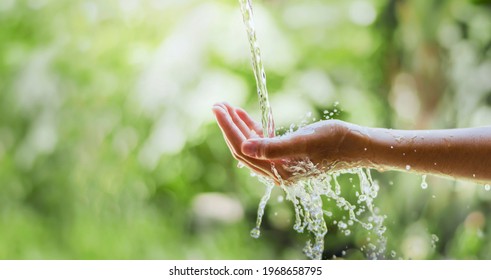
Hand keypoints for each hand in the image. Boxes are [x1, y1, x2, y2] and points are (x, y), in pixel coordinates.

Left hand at [212, 102, 359, 183]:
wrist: (357, 144)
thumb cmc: (333, 140)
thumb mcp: (303, 141)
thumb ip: (272, 147)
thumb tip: (243, 148)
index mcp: (278, 171)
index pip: (243, 149)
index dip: (228, 128)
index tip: (217, 108)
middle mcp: (276, 172)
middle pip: (243, 148)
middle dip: (229, 126)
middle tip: (218, 104)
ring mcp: (280, 165)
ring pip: (250, 145)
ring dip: (238, 126)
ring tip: (227, 107)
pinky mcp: (286, 156)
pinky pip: (262, 143)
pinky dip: (253, 129)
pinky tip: (245, 116)